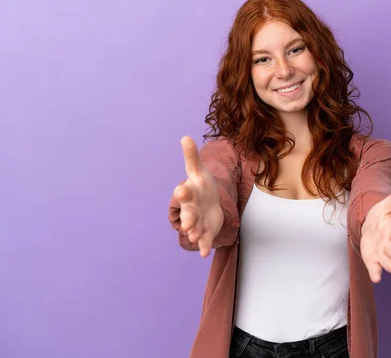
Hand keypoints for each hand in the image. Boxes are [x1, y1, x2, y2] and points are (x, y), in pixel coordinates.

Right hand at [173, 136, 223, 257]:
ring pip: (195, 230)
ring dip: (195, 234)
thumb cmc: (201, 185)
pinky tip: (205, 253)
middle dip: (188, 220)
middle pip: (188, 215)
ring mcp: (198, 222)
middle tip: (188, 226)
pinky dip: (204, 247)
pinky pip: (205, 241)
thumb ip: (191, 156)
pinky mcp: (206, 232)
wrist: (209, 201)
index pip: (184, 193)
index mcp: (189, 194)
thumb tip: (185, 137)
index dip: (183, 192)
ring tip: (196, 238)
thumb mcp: (198, 171)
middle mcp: (191, 210)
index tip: (182, 189)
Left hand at [360, 184, 390, 282]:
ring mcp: (381, 253)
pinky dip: (376, 273)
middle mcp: (389, 243)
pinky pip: (375, 268)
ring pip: (387, 261)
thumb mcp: (386, 205)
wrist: (371, 227)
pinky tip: (376, 278)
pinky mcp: (373, 260)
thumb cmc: (382, 216)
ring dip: (390, 265)